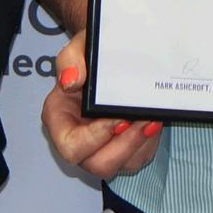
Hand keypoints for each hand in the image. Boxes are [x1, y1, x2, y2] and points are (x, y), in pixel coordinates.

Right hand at [39, 35, 162, 181]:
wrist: (110, 54)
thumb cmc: (91, 53)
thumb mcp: (79, 47)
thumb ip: (70, 60)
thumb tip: (70, 81)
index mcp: (58, 119)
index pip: (71, 146)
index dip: (95, 138)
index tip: (118, 118)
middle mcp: (78, 139)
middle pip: (98, 165)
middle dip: (125, 145)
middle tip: (142, 121)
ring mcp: (101, 147)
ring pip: (122, 165)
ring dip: (141, 144)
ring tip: (152, 118)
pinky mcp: (123, 148)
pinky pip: (138, 157)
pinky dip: (149, 142)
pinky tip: (154, 121)